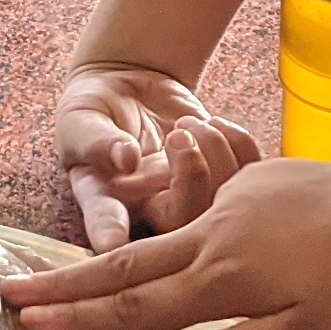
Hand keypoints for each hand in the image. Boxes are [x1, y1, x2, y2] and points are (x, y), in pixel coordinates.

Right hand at [0, 154, 330, 329]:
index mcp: (221, 280)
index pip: (135, 308)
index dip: (79, 319)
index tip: (28, 323)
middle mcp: (210, 239)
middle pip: (122, 266)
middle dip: (62, 283)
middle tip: (8, 291)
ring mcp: (226, 208)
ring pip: (156, 241)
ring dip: (108, 261)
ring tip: (70, 276)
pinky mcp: (246, 186)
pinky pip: (199, 218)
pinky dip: (175, 240)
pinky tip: (190, 254)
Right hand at [55, 61, 259, 248]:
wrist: (131, 88)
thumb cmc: (98, 108)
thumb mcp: (82, 117)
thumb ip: (97, 138)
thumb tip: (126, 158)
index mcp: (104, 198)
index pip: (106, 221)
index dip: (109, 233)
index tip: (111, 241)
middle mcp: (147, 209)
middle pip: (181, 224)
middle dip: (191, 177)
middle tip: (177, 136)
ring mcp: (189, 199)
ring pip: (220, 200)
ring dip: (214, 150)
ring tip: (187, 125)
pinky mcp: (222, 180)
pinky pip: (248, 175)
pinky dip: (237, 141)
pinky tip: (213, 125)